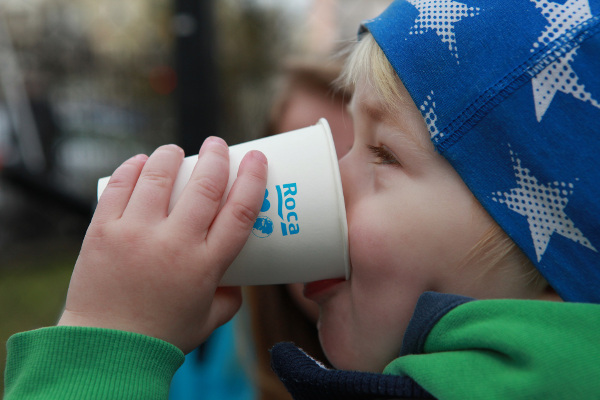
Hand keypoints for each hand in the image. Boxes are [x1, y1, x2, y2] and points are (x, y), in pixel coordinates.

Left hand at [58, 138, 267, 352]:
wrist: (107, 350)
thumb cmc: (162, 337)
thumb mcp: (208, 320)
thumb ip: (230, 299)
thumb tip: (237, 281)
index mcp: (206, 265)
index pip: (240, 211)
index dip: (252, 178)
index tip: (255, 158)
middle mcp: (174, 244)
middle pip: (204, 186)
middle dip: (216, 156)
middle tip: (217, 143)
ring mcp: (136, 234)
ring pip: (158, 177)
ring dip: (171, 155)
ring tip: (175, 150)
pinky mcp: (103, 231)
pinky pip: (119, 187)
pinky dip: (131, 167)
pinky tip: (139, 161)